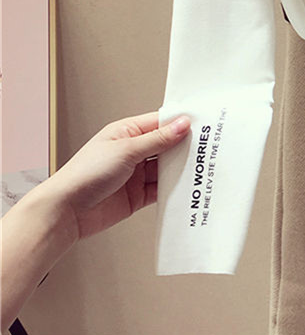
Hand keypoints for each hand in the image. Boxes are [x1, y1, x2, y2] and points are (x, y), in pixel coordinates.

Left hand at [41, 110, 189, 241]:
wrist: (65, 212)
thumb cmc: (83, 175)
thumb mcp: (126, 150)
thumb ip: (158, 139)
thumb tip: (181, 124)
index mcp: (127, 132)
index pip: (161, 122)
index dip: (181, 122)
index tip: (202, 123)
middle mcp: (133, 151)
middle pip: (167, 145)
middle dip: (185, 146)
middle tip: (208, 146)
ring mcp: (136, 174)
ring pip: (167, 167)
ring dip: (181, 168)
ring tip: (200, 167)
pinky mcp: (138, 195)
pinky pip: (162, 189)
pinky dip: (174, 188)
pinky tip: (185, 186)